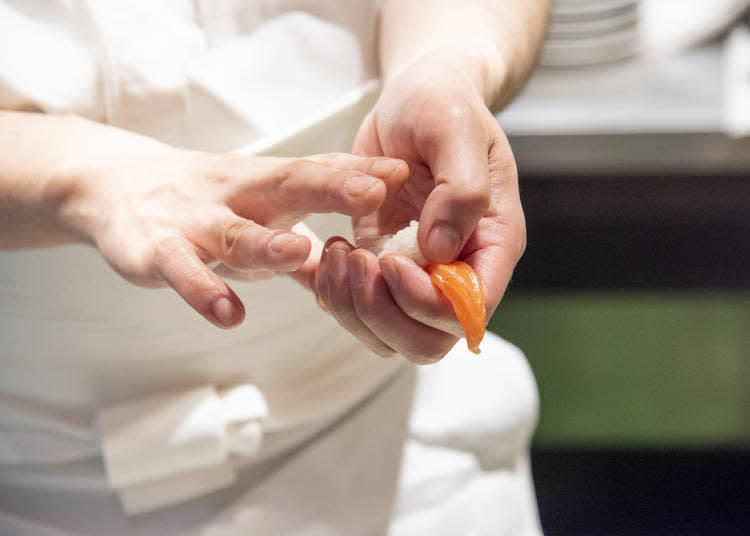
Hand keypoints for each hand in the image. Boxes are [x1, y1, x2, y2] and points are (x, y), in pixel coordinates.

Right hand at [56, 120, 405, 328]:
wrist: (114, 184)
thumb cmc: (206, 203)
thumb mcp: (259, 215)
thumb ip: (309, 245)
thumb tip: (364, 272)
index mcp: (266, 185)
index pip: (317, 173)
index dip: (359, 175)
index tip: (402, 174)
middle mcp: (236, 196)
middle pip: (287, 187)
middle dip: (332, 189)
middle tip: (374, 192)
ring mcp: (194, 222)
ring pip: (234, 233)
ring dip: (266, 243)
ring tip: (299, 253)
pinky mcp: (154, 250)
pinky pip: (180, 270)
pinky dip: (202, 289)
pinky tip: (228, 312)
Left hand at [315, 54, 525, 363]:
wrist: (415, 101)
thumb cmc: (442, 106)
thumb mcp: (455, 129)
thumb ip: (460, 188)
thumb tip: (441, 250)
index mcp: (491, 242)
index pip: (469, 310)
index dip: (427, 302)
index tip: (392, 261)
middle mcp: (459, 269)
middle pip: (428, 340)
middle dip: (384, 313)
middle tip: (354, 261)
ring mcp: (420, 274)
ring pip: (390, 336)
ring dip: (354, 307)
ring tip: (336, 252)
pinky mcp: (384, 269)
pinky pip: (362, 310)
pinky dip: (337, 296)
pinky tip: (329, 253)